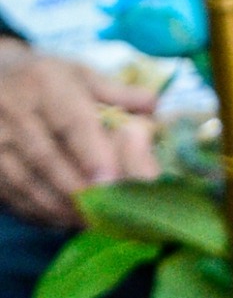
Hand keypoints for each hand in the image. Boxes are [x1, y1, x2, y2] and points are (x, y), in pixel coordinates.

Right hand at [0, 40, 159, 223]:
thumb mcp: (79, 73)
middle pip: (49, 160)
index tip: (111, 181)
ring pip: (30, 183)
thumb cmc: (45, 79)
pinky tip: (66, 221)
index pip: (71, 123)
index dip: (92, 154)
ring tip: (96, 224)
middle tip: (114, 215)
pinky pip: (15, 196)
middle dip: (82, 191)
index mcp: (45, 84)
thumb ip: (117, 93)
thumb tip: (153, 107)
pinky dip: (42, 213)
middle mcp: (15, 111)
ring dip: (64, 209)